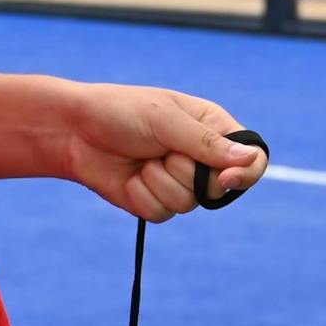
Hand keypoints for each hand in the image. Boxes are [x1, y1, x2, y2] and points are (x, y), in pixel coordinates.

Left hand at [59, 83, 267, 222]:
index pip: (251, 157)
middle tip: (162, 152)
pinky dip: (143, 196)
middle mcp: (201, 157)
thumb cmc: (120, 112)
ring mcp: (179, 181)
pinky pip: (163, 213)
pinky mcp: (156, 200)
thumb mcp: (165, 119)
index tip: (226, 179)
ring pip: (189, 204)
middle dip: (187, 173)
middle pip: (219, 188)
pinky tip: (129, 176)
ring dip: (159, 182)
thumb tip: (249, 159)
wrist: (74, 132)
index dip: (246, 173)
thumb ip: (206, 142)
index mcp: (212, 128)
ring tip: (142, 159)